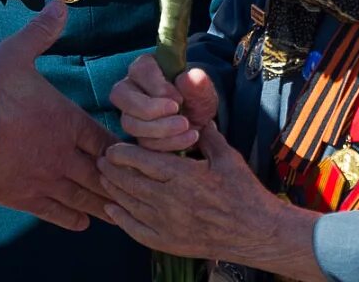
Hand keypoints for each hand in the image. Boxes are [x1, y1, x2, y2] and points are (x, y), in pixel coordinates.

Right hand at [0, 1, 115, 230]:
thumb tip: (59, 4)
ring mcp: (46, 179)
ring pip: (85, 198)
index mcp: (67, 121)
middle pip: (102, 174)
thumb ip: (41, 32)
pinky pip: (56, 213)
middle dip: (119, 182)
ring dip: (103, 206)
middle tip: (138, 191)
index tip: (134, 156)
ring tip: (121, 214)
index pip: (104, 140)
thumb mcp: (17, 53)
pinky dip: (72, 219)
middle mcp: (64, 154)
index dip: (120, 149)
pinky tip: (82, 224)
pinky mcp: (26, 198)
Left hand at [100, 129, 320, 276]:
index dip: (121, 153)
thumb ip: (206, 135)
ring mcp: (168, 225)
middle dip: (111, 170)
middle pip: (129, 182)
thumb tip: (194, 115)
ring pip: (129, 205)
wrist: (257, 233)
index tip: (112, 148)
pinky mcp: (170, 242)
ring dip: (113, 190)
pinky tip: (112, 210)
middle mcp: (170, 201)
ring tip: (103, 179)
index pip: (140, 160)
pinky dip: (121, 219)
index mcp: (183, 176)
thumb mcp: (227, 157)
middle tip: (101, 160)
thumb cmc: (244, 193)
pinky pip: (137, 231)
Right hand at [110, 55, 218, 151]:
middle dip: (151, 110)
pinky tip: (187, 139)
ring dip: (160, 130)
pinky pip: (140, 143)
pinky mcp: (134, 135)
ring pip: (129, 122)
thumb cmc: (197, 100)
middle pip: (121, 96)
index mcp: (145, 67)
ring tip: (187, 128)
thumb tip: (189, 77)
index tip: (179, 100)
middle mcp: (130, 88)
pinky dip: (165, 144)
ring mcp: (128, 112)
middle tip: (181, 118)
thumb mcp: (203, 91)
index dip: (157, 86)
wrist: (199, 123)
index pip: (140, 70)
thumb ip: (198, 83)